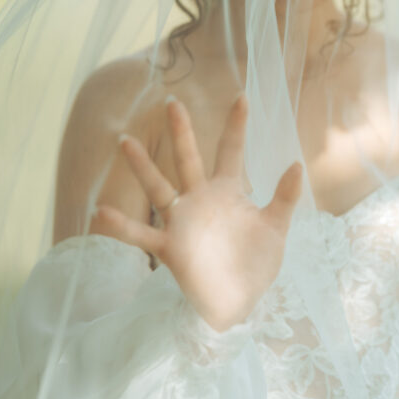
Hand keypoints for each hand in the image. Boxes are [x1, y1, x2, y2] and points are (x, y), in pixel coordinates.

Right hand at [94, 94, 302, 330]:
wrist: (239, 301)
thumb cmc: (255, 263)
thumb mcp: (275, 228)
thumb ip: (284, 197)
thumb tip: (296, 163)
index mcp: (227, 192)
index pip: (231, 151)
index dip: (236, 125)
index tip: (241, 96)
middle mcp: (200, 200)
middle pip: (189, 159)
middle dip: (181, 132)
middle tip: (172, 102)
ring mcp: (182, 222)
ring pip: (159, 188)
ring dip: (142, 166)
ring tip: (124, 140)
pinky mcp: (171, 247)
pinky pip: (142, 233)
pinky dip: (122, 225)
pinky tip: (101, 212)